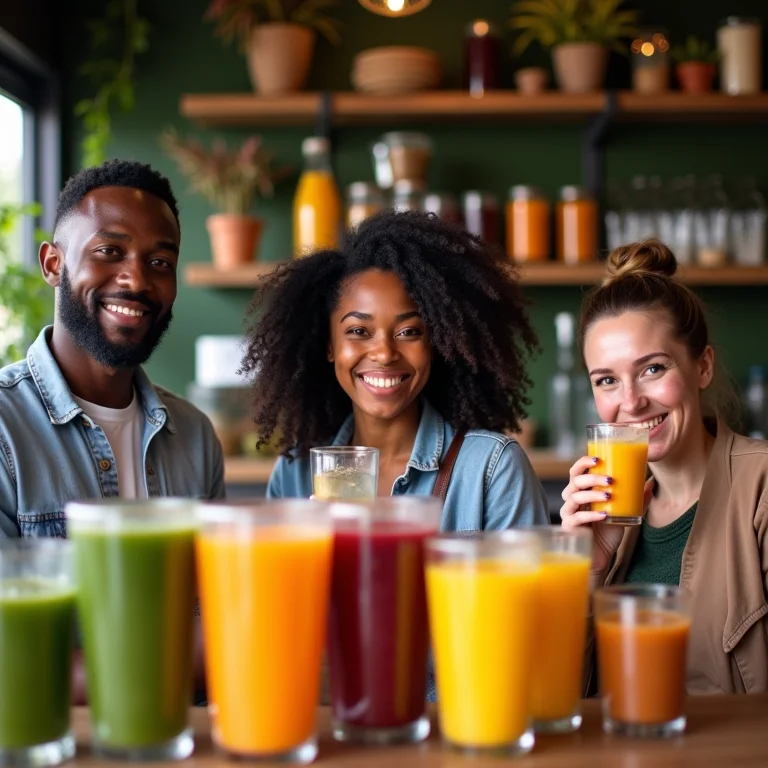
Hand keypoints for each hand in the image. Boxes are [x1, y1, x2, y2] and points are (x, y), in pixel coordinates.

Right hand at [560, 456, 654, 573]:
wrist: (601, 555)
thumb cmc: (608, 530)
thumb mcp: (623, 512)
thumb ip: (635, 499)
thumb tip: (650, 484)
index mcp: (581, 491)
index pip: (576, 471)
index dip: (583, 463)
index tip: (598, 459)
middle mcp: (571, 499)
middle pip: (575, 482)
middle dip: (591, 478)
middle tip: (609, 480)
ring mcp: (568, 513)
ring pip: (574, 497)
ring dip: (591, 494)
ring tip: (609, 495)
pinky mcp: (569, 528)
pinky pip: (577, 518)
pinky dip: (591, 515)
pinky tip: (604, 515)